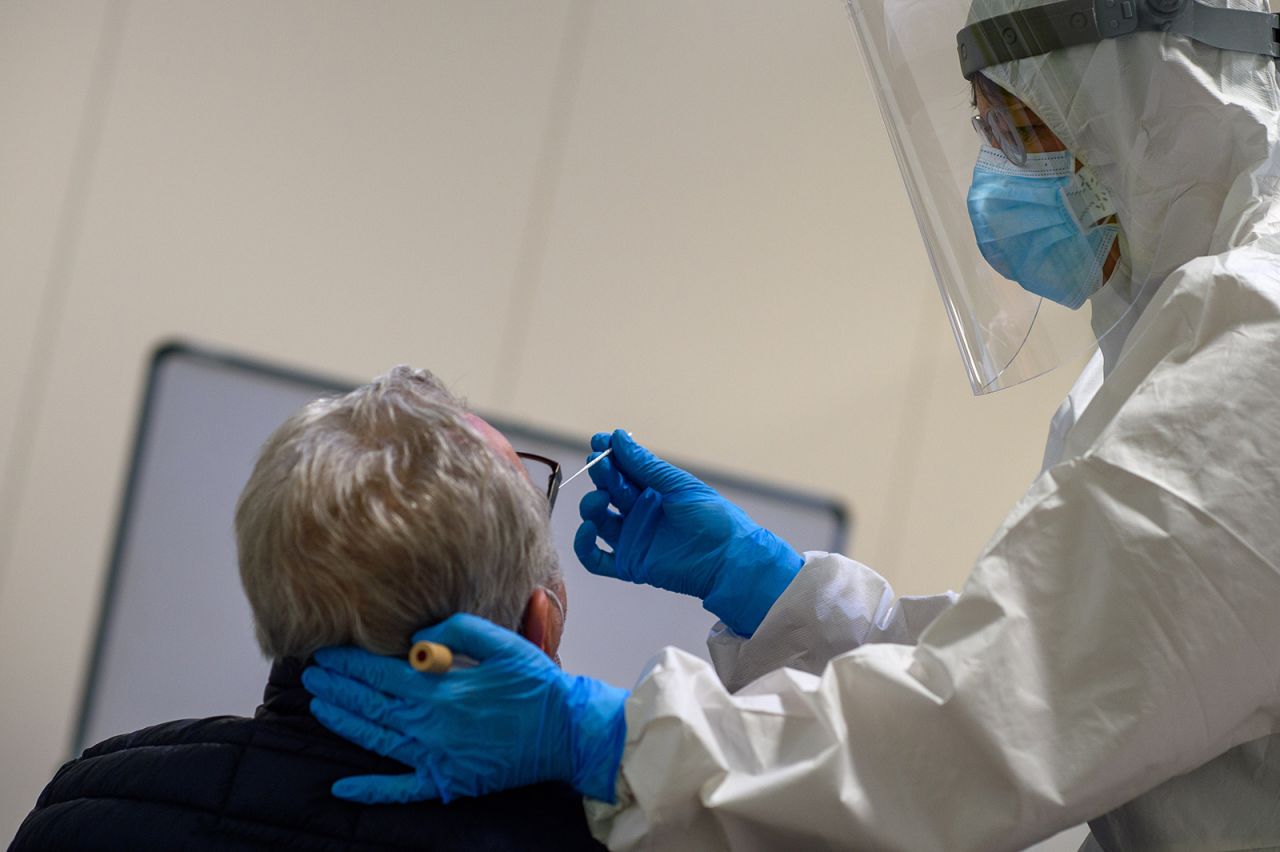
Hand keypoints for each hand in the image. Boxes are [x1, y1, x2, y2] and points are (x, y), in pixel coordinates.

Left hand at [301, 613, 628, 804]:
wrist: (568, 733)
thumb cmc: (538, 686)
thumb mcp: (503, 643)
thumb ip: (458, 630)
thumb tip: (418, 634)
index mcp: (441, 690)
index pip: (380, 673)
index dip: (349, 662)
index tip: (326, 651)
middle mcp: (430, 726)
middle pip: (370, 705)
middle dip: (337, 688)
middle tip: (310, 674)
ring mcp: (436, 758)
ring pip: (376, 739)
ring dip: (343, 722)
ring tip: (318, 706)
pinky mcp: (447, 782)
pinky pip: (401, 789)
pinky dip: (370, 790)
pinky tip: (342, 788)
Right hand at [574, 429, 802, 636]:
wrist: (728, 558)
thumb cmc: (714, 518)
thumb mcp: (678, 485)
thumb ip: (645, 465)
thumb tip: (618, 438)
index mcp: (654, 491)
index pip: (623, 469)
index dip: (609, 455)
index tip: (599, 441)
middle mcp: (640, 513)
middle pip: (609, 491)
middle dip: (602, 475)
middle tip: (599, 463)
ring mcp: (633, 538)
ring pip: (599, 519)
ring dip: (592, 506)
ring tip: (600, 499)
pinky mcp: (629, 564)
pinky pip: (597, 558)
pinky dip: (585, 544)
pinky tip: (589, 529)